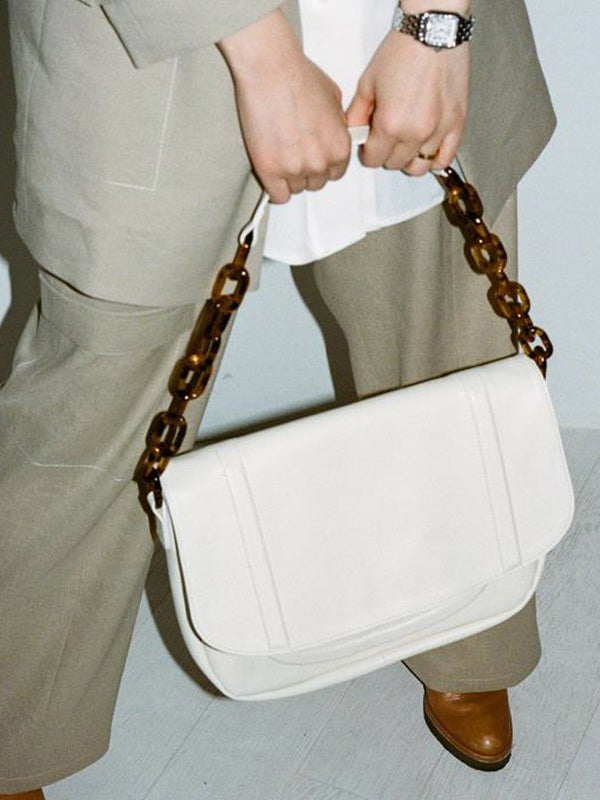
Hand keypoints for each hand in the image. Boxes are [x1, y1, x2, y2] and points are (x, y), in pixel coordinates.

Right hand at [218, 10, 350, 203]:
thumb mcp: (333, 99)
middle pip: (316, 182)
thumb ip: (337, 125)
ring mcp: (295, 169)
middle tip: (293, 150)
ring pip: (296, 188)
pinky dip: (275, 188)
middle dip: (306, 169)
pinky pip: (278, 196)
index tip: (312, 156)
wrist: (270, 70)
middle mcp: (320, 162)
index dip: (323, 163)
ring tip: (279, 151)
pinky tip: (271, 172)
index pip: (336, 173)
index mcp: (339, 147)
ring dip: (288, 176)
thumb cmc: (298, 76)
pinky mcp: (270, 171)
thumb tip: (333, 134)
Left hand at [346, 28, 469, 175]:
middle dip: (388, 153)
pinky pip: (445, 159)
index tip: (371, 143)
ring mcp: (439, 130)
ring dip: (410, 159)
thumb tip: (354, 133)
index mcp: (390, 124)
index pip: (374, 160)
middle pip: (396, 164)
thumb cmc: (402, 50)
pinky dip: (435, 159)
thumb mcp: (368, 82)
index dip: (369, 152)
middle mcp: (415, 133)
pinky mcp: (457, 124)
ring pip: (420, 166)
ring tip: (407, 142)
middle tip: (388, 135)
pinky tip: (427, 147)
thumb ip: (358, 114)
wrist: (432, 31)